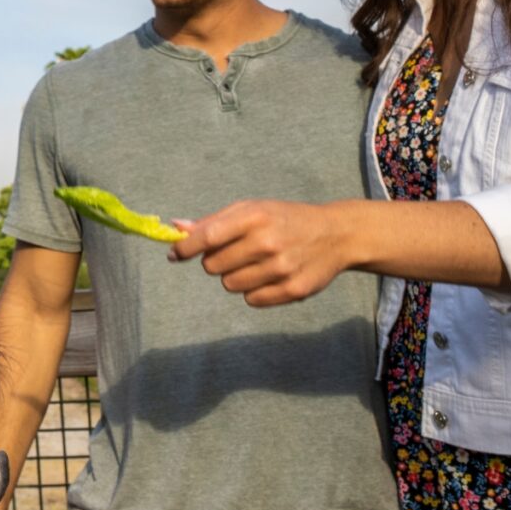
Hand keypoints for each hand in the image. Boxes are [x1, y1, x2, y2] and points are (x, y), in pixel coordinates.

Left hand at [167, 200, 353, 307]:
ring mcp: (282, 268)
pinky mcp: (293, 290)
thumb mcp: (252, 209)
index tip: (175, 254)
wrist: (335, 234)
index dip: (185, 248)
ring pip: (230, 285)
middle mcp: (268, 242)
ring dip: (235, 276)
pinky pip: (252, 300)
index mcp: (255, 217)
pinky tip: (270, 276)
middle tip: (235, 253)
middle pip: (213, 266)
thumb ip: (213, 221)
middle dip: (215, 261)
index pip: (208, 237)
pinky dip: (254, 291)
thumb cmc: (284, 219)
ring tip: (256, 263)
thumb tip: (176, 228)